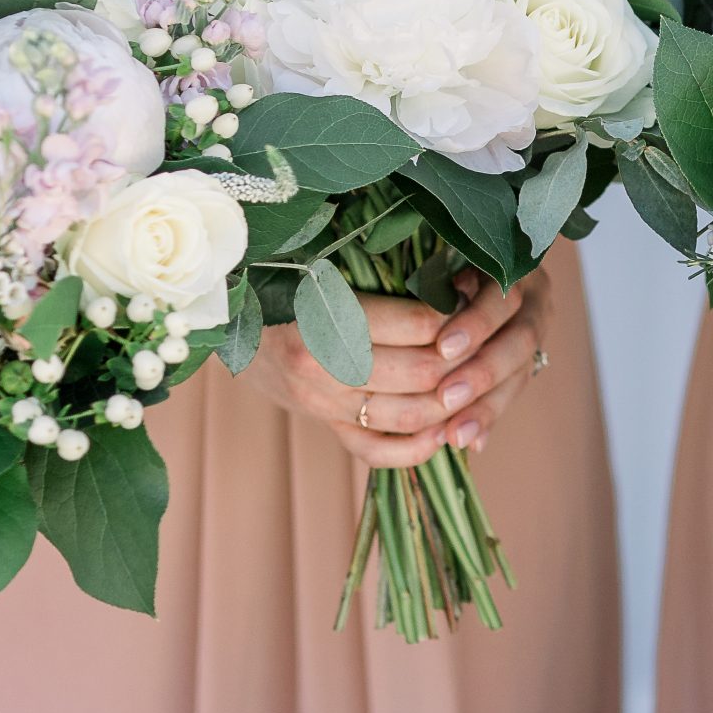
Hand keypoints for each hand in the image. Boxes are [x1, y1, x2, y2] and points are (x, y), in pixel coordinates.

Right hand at [248, 269, 552, 467]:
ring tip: (474, 379)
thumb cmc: (281, 277)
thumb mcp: (318, 260)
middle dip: (465, 358)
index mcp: (326, 315)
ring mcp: (323, 403)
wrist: (225, 319)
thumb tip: (447, 261)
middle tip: (486, 337)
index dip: (460, 312)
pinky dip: (418, 447)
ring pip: (409, 416)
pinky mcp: (324, 425)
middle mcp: (324, 366)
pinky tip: (443, 428)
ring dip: (452, 403)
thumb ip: (373, 265)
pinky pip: (378, 452)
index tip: (476, 291)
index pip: (421, 325)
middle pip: (424, 374)